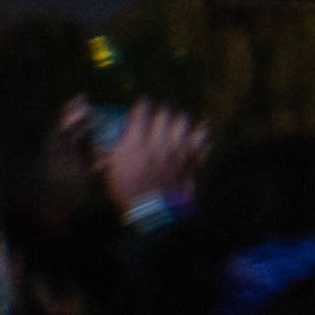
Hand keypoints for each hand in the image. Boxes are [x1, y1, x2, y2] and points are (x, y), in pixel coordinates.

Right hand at [81, 104, 211, 222]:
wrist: (153, 210)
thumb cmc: (127, 192)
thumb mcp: (112, 171)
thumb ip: (113, 151)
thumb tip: (115, 139)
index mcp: (134, 143)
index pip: (141, 111)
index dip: (142, 104)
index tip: (143, 103)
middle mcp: (157, 141)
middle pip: (164, 111)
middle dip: (161, 109)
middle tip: (158, 112)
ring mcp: (177, 147)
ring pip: (183, 120)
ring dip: (179, 118)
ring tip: (175, 121)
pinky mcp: (191, 156)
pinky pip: (202, 135)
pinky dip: (203, 128)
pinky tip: (202, 123)